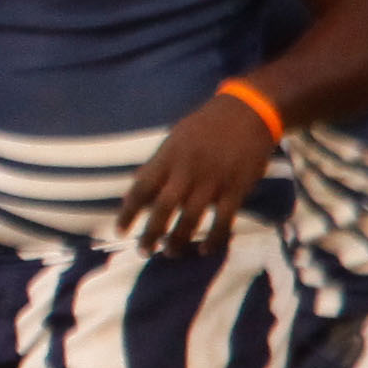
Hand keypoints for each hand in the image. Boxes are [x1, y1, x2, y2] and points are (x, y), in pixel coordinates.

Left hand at [119, 91, 279, 253]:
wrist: (248, 113)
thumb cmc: (205, 127)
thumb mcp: (174, 140)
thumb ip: (156, 167)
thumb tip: (136, 192)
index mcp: (167, 158)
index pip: (140, 189)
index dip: (128, 212)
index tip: (119, 231)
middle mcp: (186, 172)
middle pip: (163, 208)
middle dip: (151, 233)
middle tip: (143, 251)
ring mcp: (212, 181)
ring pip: (190, 218)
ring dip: (178, 240)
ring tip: (170, 254)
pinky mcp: (236, 189)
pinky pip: (224, 220)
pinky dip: (214, 238)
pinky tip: (205, 250)